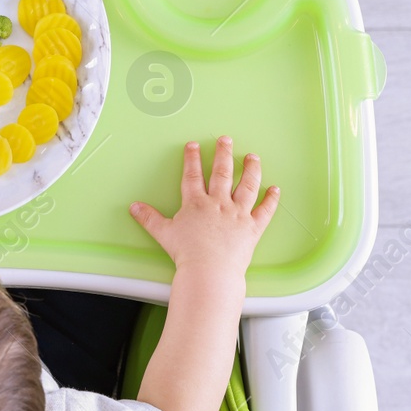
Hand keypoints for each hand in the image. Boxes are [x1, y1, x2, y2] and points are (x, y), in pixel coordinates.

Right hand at [129, 137, 277, 277]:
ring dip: (251, 169)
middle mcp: (219, 203)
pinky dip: (271, 200)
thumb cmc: (187, 254)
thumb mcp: (164, 234)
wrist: (209, 271)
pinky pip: (265, 211)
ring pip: (247, 185)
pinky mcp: (252, 228)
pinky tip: (275, 189)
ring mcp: (238, 214)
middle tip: (226, 140)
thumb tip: (134, 208)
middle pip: (222, 173)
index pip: (193, 175)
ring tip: (253, 157)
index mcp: (196, 203)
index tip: (194, 145)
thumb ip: (149, 218)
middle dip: (224, 154)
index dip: (192, 158)